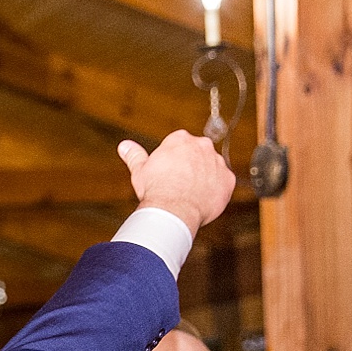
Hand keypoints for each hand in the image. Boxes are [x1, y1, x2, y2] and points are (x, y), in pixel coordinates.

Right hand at [117, 129, 235, 235]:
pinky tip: (202, 201)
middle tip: (178, 184)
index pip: (179, 144)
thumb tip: (124, 145)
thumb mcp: (140, 171)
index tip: (167, 173)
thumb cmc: (155, 190)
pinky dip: (215, 191)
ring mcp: (217, 161)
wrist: (173, 211)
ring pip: (211, 168)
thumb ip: (135, 155)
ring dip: (204, 178)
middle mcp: (202, 145)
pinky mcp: (228, 179)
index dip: (172, 161)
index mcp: (180, 139)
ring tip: (190, 195)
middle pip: (197, 153)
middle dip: (190, 166)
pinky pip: (223, 183)